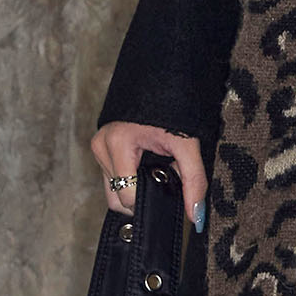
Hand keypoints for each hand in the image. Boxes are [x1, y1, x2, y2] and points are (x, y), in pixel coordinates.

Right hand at [90, 121, 207, 228]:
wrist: (164, 79)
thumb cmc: (174, 110)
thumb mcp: (188, 144)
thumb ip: (194, 180)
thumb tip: (197, 216)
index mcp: (118, 143)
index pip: (127, 196)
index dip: (150, 198)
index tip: (168, 183)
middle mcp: (102, 146)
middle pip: (116, 197)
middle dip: (142, 195)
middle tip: (164, 175)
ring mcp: (98, 146)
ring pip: (113, 189)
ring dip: (136, 186)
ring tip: (156, 165)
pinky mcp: (100, 146)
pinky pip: (112, 175)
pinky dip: (130, 176)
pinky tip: (146, 163)